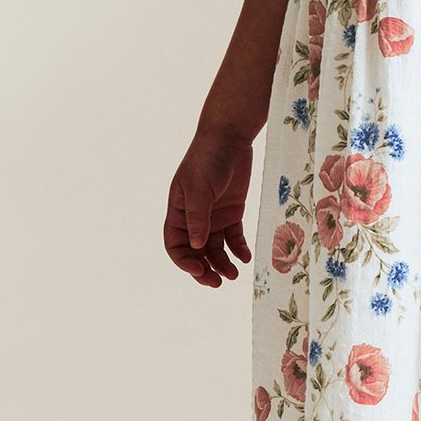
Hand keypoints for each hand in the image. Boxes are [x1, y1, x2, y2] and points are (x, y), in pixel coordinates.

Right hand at [164, 129, 254, 286]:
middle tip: (217, 283)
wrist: (230, 138)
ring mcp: (213, 216)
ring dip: (222, 263)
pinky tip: (245, 257)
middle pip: (195, 252)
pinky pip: (233, 237)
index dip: (184, 261)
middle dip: (204, 269)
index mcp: (178, 212)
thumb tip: (197, 247)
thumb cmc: (208, 158)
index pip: (175, 245)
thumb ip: (198, 216)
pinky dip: (238, 249)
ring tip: (234, 275)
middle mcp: (194, 218)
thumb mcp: (200, 187)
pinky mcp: (232, 212)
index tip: (199, 271)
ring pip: (215, 249)